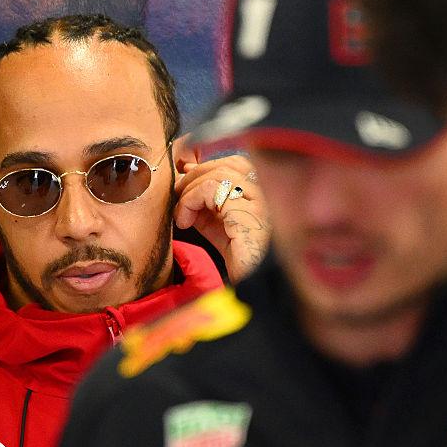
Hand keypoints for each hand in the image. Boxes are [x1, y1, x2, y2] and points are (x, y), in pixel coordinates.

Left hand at [173, 155, 269, 283]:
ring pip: (217, 173)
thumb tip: (185, 177)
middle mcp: (268, 191)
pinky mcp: (248, 213)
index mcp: (264, 191)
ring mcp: (261, 200)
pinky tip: (186, 222)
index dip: (205, 164)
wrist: (256, 286)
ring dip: (190, 191)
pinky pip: (210, 189)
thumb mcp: (218, 224)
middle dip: (194, 176)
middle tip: (179, 199)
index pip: (234, 161)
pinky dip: (190, 201)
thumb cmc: (239, 258)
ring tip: (183, 215)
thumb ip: (205, 202)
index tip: (184, 175)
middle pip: (226, 163)